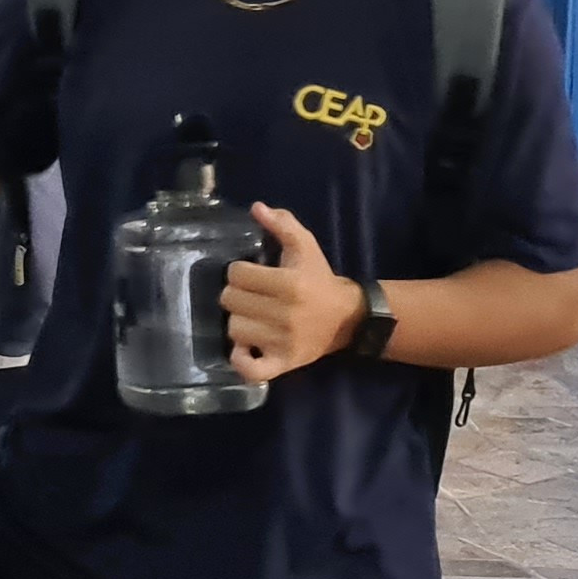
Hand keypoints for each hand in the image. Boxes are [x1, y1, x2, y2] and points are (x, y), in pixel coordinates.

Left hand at [223, 204, 367, 383]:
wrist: (346, 317)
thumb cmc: (319, 279)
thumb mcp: (306, 247)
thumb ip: (282, 225)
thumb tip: (256, 208)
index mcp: (289, 283)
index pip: (237, 274)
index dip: (239, 271)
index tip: (250, 275)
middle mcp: (285, 314)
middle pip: (231, 301)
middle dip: (236, 295)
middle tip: (250, 296)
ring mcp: (283, 342)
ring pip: (234, 330)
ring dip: (238, 322)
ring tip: (251, 317)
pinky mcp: (284, 364)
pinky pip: (251, 370)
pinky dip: (242, 360)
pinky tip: (246, 348)